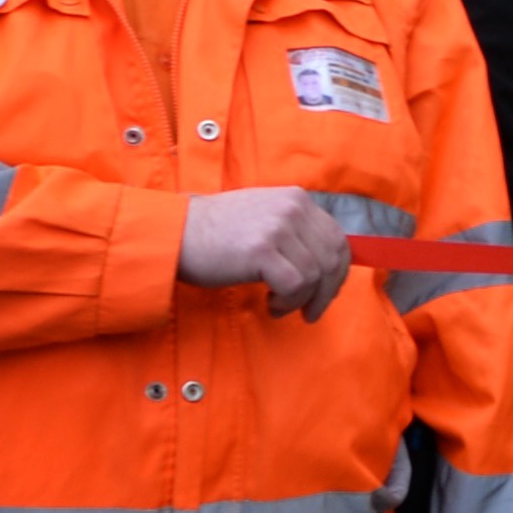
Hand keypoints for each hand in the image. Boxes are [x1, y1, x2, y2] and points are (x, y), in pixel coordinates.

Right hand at [181, 186, 350, 322]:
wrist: (175, 233)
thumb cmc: (217, 233)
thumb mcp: (265, 218)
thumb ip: (297, 233)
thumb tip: (327, 265)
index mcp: (297, 199)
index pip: (338, 239)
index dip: (338, 273)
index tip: (326, 293)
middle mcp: (292, 208)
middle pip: (331, 259)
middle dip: (325, 293)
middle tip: (310, 312)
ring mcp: (277, 227)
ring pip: (314, 275)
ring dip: (301, 300)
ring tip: (279, 306)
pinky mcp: (261, 249)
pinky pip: (295, 285)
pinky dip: (287, 301)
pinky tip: (270, 303)